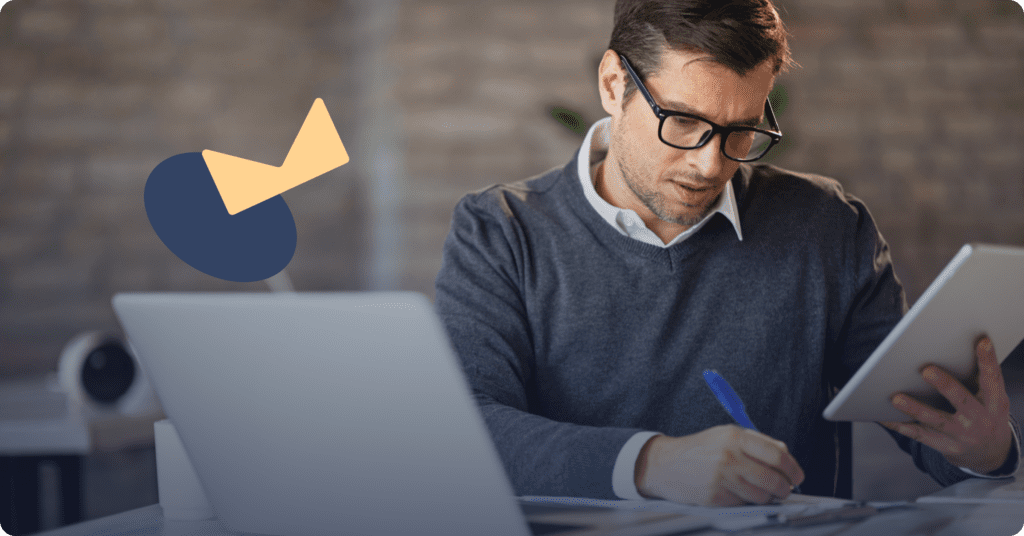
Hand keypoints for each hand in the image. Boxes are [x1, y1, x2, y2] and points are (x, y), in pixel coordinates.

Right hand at [635, 424, 804, 505]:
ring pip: (762, 495)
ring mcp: (722, 478)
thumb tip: (785, 454)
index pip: (777, 454)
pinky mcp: (716, 496)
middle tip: (785, 489)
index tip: (797, 476)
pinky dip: (746, 501)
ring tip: (762, 492)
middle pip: (773, 478)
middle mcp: (729, 456)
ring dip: (767, 497)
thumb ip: (756, 441)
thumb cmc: (698, 449)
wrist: (665, 464)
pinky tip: (737, 492)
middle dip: (785, 488)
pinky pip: (744, 503)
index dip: (793, 468)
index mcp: (735, 437)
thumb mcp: (725, 435)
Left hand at [880, 337, 1012, 474]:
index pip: (992, 380)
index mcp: (995, 403)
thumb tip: (957, 349)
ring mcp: (962, 435)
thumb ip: (979, 379)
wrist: (990, 454)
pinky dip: (899, 425)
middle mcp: (980, 420)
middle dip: (945, 385)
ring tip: (896, 398)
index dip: (988, 362)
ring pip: (935, 420)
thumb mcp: (993, 400)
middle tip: (927, 370)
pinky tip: (882, 416)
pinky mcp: (945, 446)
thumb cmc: (986, 415)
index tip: (982, 342)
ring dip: (914, 408)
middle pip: (961, 400)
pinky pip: (918, 434)